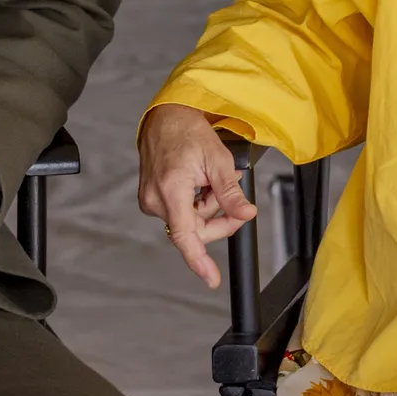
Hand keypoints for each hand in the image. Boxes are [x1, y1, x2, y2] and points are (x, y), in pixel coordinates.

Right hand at [136, 102, 256, 289]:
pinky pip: (180, 212)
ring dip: (207, 207)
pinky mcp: (150, 198)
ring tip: (214, 180)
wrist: (165, 117)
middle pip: (194, 230)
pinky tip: (201, 183)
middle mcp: (155, 200)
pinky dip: (195, 202)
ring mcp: (150, 200)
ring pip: (189, 221)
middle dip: (219, 219)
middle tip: (237, 202)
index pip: (185, 236)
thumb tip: (246, 214)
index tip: (211, 278)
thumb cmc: (188, 132)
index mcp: (171, 190)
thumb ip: (231, 193)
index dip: (199, 260)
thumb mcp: (219, 160)